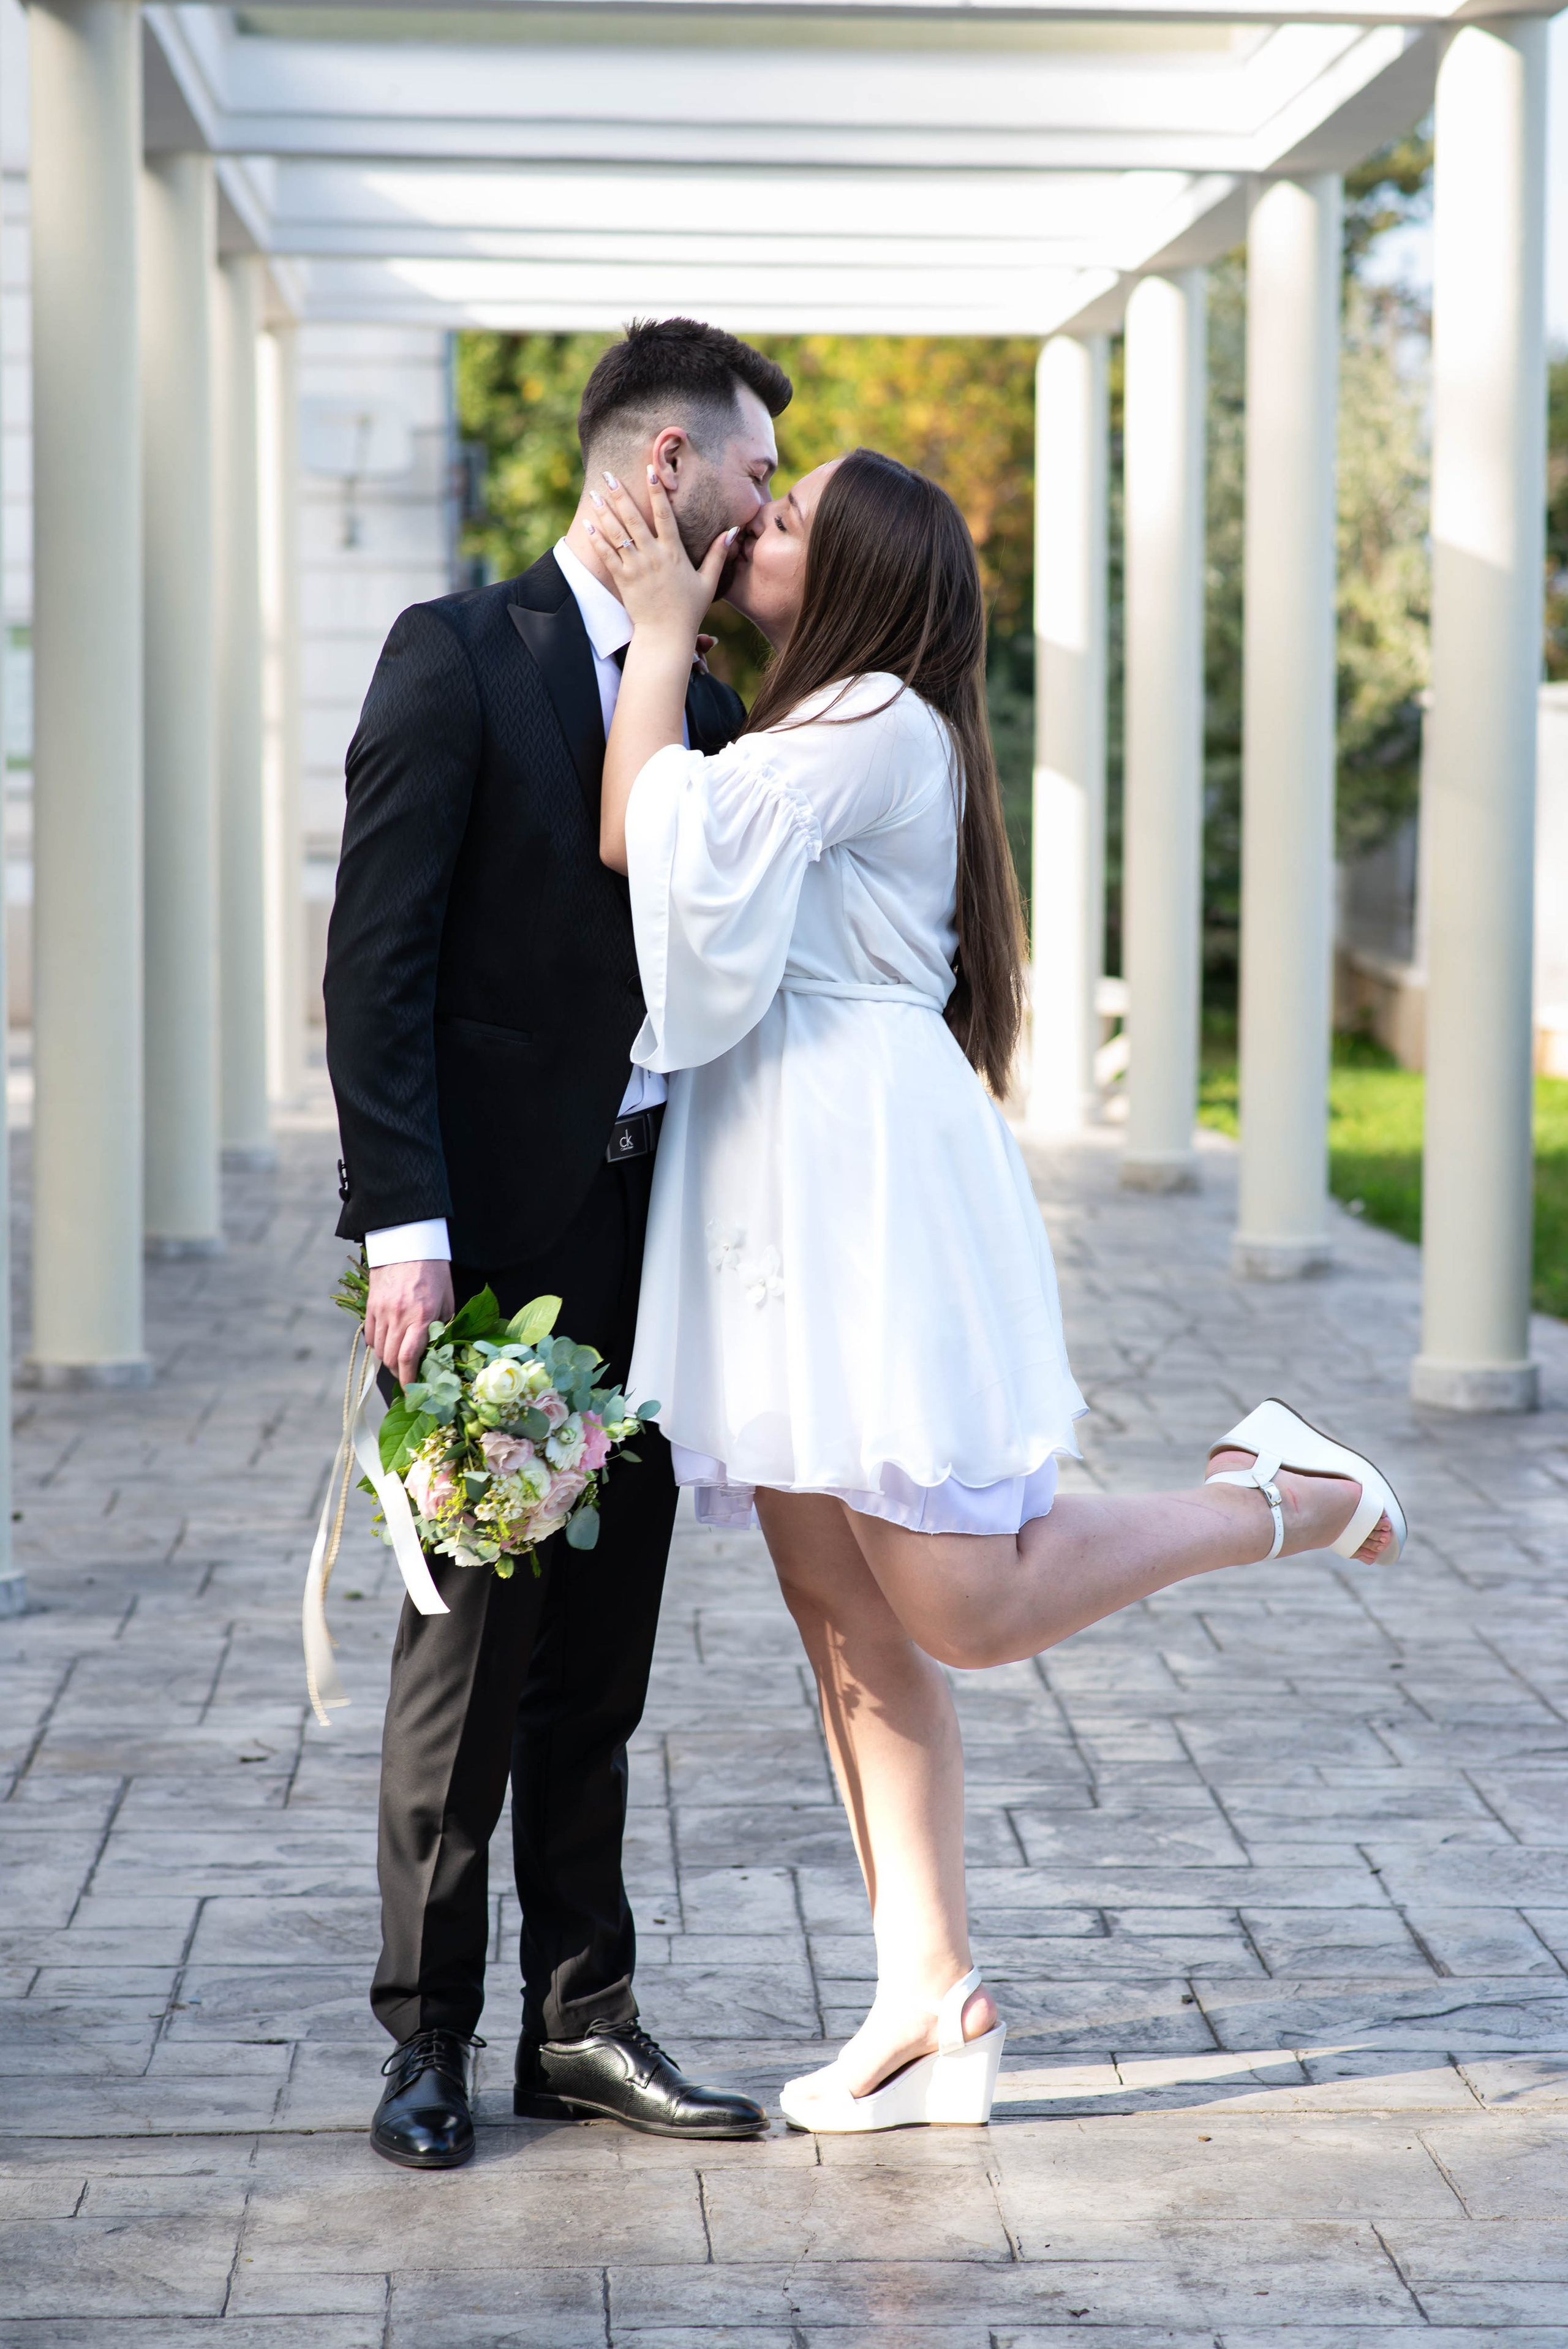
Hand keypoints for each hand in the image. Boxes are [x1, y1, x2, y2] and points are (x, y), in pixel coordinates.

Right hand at [365, 1259, 454, 1389]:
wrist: (408, 1243)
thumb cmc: (434, 1271)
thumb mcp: (447, 1299)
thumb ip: (443, 1326)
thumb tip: (438, 1350)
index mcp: (422, 1316)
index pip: (408, 1357)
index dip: (409, 1379)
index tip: (412, 1390)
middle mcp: (399, 1316)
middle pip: (390, 1358)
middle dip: (400, 1373)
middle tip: (409, 1376)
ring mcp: (381, 1311)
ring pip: (379, 1350)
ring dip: (388, 1361)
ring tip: (399, 1361)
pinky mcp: (371, 1306)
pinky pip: (370, 1336)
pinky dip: (378, 1346)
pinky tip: (388, 1344)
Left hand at [586, 468, 734, 647]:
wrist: (666, 636)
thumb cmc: (688, 610)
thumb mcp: (708, 582)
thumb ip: (718, 555)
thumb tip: (731, 532)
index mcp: (674, 553)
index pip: (665, 516)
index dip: (657, 492)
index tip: (650, 471)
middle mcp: (654, 557)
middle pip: (635, 519)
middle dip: (621, 495)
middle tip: (608, 475)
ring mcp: (637, 568)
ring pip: (618, 534)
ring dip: (605, 512)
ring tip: (594, 495)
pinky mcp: (623, 580)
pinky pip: (607, 556)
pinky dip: (597, 539)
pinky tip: (588, 524)